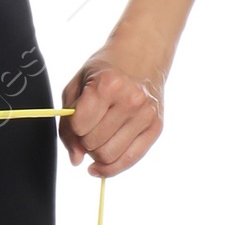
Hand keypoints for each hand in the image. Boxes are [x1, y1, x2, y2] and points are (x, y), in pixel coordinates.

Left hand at [59, 51, 162, 177]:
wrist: (140, 56)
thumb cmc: (106, 71)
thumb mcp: (77, 85)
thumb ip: (68, 123)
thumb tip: (76, 159)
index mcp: (108, 85)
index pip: (79, 126)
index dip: (73, 127)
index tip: (77, 119)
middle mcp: (131, 100)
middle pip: (94, 144)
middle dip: (84, 141)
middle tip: (88, 129)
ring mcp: (146, 114)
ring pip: (110, 156)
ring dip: (96, 154)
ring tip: (98, 139)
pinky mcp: (156, 127)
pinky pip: (131, 159)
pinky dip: (112, 168)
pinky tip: (101, 165)